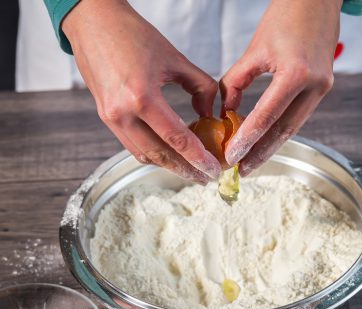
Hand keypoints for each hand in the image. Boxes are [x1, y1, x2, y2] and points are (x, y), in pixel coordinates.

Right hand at [62, 0, 220, 183]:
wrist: (93, 22)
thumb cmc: (132, 34)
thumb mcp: (175, 58)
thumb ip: (200, 87)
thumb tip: (209, 113)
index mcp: (142, 96)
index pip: (176, 138)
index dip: (197, 158)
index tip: (212, 170)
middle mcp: (123, 113)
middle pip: (160, 155)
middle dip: (185, 170)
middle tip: (204, 177)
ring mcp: (111, 119)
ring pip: (144, 156)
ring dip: (168, 165)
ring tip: (189, 168)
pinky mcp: (106, 118)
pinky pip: (132, 146)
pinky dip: (152, 153)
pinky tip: (168, 152)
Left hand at [220, 0, 340, 175]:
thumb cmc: (286, 15)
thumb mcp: (254, 49)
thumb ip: (236, 83)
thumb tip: (225, 113)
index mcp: (296, 73)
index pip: (266, 117)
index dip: (247, 140)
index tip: (232, 157)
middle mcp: (314, 85)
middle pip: (283, 131)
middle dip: (261, 154)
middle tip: (242, 171)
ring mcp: (322, 88)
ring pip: (293, 128)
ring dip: (271, 147)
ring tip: (251, 163)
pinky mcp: (322, 88)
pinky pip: (298, 116)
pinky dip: (279, 131)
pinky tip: (264, 142)